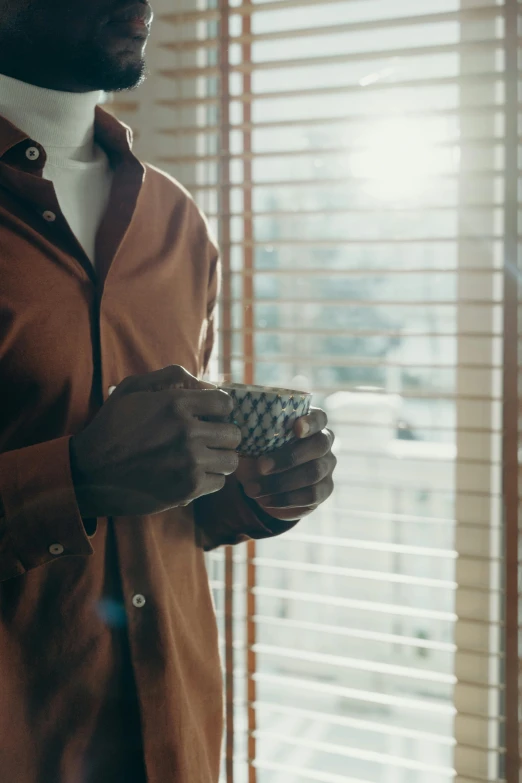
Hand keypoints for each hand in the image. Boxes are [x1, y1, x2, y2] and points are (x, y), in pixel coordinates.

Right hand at [69, 365, 240, 517]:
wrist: (89, 472)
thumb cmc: (111, 427)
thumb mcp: (132, 388)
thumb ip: (171, 377)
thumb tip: (207, 384)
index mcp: (176, 403)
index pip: (225, 403)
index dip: (220, 409)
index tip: (210, 416)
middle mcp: (187, 431)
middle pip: (233, 434)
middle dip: (222, 435)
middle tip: (206, 440)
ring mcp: (189, 462)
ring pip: (231, 461)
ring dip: (219, 459)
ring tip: (201, 459)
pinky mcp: (187, 488)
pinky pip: (218, 483)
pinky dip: (208, 480)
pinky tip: (189, 475)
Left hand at [236, 408, 335, 521]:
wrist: (265, 482)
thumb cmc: (258, 450)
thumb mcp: (250, 436)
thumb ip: (240, 420)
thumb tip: (215, 399)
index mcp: (309, 422)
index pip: (320, 417)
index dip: (311, 422)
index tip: (295, 428)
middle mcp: (324, 442)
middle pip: (318, 446)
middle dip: (289, 457)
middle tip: (260, 466)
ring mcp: (326, 466)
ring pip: (313, 473)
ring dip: (281, 482)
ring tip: (252, 490)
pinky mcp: (324, 490)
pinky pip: (311, 495)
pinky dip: (286, 499)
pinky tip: (265, 501)